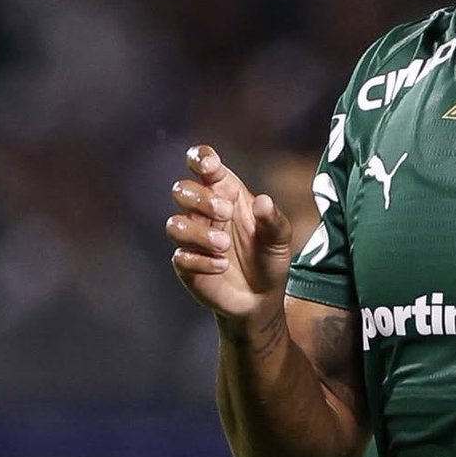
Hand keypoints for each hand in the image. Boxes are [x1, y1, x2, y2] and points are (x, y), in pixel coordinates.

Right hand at [166, 144, 293, 319]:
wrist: (262, 298)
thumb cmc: (269, 258)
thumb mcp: (280, 238)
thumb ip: (274, 220)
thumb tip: (263, 201)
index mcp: (226, 193)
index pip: (203, 164)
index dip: (200, 158)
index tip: (210, 166)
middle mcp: (204, 212)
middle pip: (181, 190)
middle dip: (201, 199)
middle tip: (226, 213)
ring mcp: (193, 238)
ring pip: (175, 223)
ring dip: (199, 233)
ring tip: (224, 246)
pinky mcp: (187, 263)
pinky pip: (181, 256)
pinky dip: (201, 261)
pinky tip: (221, 266)